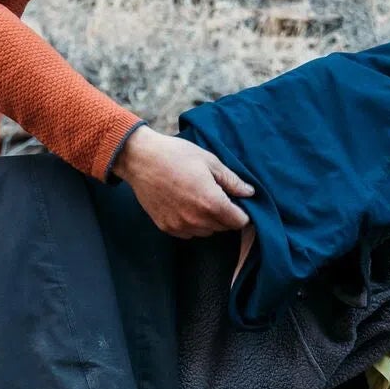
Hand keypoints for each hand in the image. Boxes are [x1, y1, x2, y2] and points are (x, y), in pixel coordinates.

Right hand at [114, 126, 253, 238]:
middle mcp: (197, 220)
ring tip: (199, 199)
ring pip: (207, 231)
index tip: (237, 202)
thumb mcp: (209, 161)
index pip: (239, 221)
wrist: (140, 159)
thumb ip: (231, 180)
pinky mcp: (167, 228)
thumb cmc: (176, 155)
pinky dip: (192, 223)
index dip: (242, 212)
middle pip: (224, 228)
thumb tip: (249, 193)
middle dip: (226, 215)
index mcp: (211, 202)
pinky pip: (189, 233)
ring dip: (209, 220)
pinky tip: (185, 205)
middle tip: (217, 195)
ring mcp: (180, 226)